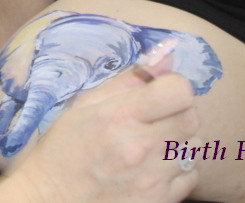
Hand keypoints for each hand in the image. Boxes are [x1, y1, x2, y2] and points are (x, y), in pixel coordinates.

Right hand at [0, 59, 198, 202]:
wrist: (51, 198)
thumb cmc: (64, 148)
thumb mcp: (85, 104)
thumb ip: (127, 80)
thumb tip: (165, 57)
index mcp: (119, 116)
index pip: (179, 91)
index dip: (172, 87)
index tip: (159, 94)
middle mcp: (141, 147)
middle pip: (191, 117)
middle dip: (177, 113)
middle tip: (155, 120)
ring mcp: (152, 178)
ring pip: (193, 146)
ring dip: (178, 141)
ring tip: (152, 144)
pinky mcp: (159, 200)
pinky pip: (191, 175)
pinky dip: (178, 169)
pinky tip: (154, 167)